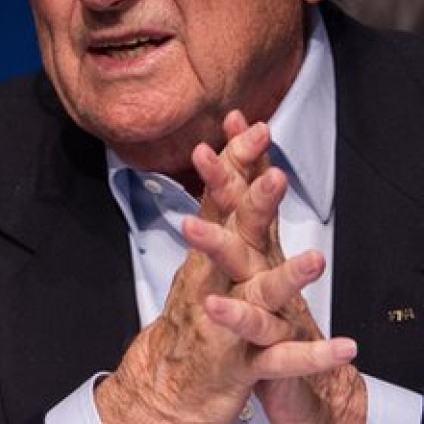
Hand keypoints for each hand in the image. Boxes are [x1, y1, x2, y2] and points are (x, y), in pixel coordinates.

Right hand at [93, 112, 359, 423]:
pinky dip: (313, 354)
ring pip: (258, 298)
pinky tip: (345, 346)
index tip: (251, 127)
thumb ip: (217, 221)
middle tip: (275, 177)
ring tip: (318, 260)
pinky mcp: (243, 363)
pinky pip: (282, 359)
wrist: (167, 385)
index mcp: (208, 259)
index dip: (234, 163)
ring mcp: (227, 324)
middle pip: (234, 239)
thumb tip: (227, 171)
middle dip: (253, 205)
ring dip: (287, 278)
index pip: (221, 202)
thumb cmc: (192, 320)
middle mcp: (214, 285)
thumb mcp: (202, 263)